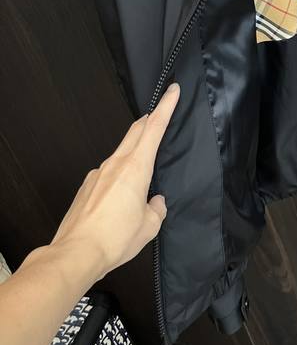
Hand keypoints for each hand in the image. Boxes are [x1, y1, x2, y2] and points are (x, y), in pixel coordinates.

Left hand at [48, 83, 179, 280]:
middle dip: (150, 119)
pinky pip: (108, 172)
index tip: (173, 90)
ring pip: (121, 152)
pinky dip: (119, 175)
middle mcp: (115, 164)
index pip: (154, 127)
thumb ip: (157, 208)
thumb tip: (155, 201)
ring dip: (135, 150)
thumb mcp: (149, 226)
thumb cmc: (114, 239)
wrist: (75, 253)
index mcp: (136, 168)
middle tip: (161, 112)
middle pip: (136, 131)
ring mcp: (98, 173)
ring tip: (145, 166)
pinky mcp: (87, 187)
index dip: (166, 106)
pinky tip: (122, 195)